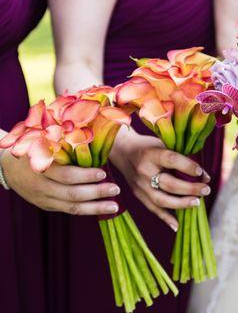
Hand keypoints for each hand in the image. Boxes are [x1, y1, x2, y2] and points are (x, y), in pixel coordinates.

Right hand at [1, 151, 118, 214]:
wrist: (8, 167)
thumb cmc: (34, 148)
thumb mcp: (43, 142)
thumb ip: (63, 143)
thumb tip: (94, 137)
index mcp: (41, 168)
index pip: (66, 175)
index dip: (85, 175)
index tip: (103, 172)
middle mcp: (42, 186)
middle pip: (71, 193)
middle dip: (96, 192)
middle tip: (116, 188)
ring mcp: (44, 199)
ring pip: (72, 207)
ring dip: (96, 207)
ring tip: (115, 206)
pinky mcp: (47, 206)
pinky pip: (69, 211)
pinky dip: (88, 210)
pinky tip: (103, 209)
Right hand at [110, 131, 210, 230]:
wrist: (122, 151)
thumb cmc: (150, 147)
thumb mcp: (164, 145)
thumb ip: (183, 159)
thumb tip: (205, 177)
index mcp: (151, 154)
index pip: (172, 160)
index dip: (188, 167)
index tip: (201, 173)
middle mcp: (144, 171)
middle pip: (169, 184)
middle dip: (190, 189)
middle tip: (206, 190)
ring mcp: (139, 185)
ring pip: (161, 199)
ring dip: (181, 204)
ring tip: (197, 202)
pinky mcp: (138, 195)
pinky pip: (152, 209)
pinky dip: (165, 218)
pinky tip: (177, 226)